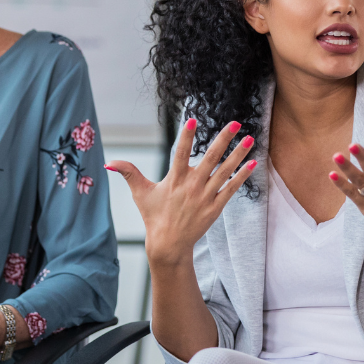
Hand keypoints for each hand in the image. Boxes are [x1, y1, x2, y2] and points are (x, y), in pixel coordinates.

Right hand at [106, 118, 257, 265]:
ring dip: (238, 154)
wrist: (169, 244)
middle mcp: (191, 186)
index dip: (187, 136)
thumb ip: (128, 173)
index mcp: (174, 180)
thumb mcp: (140, 193)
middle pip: (210, 158)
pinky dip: (242, 176)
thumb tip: (110, 162)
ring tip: (250, 139)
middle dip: (223, 139)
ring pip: (224, 171)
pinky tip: (253, 163)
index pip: (180, 153)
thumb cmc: (154, 216)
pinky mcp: (215, 207)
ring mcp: (205, 197)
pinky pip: (231, 188)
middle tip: (234, 122)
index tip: (194, 119)